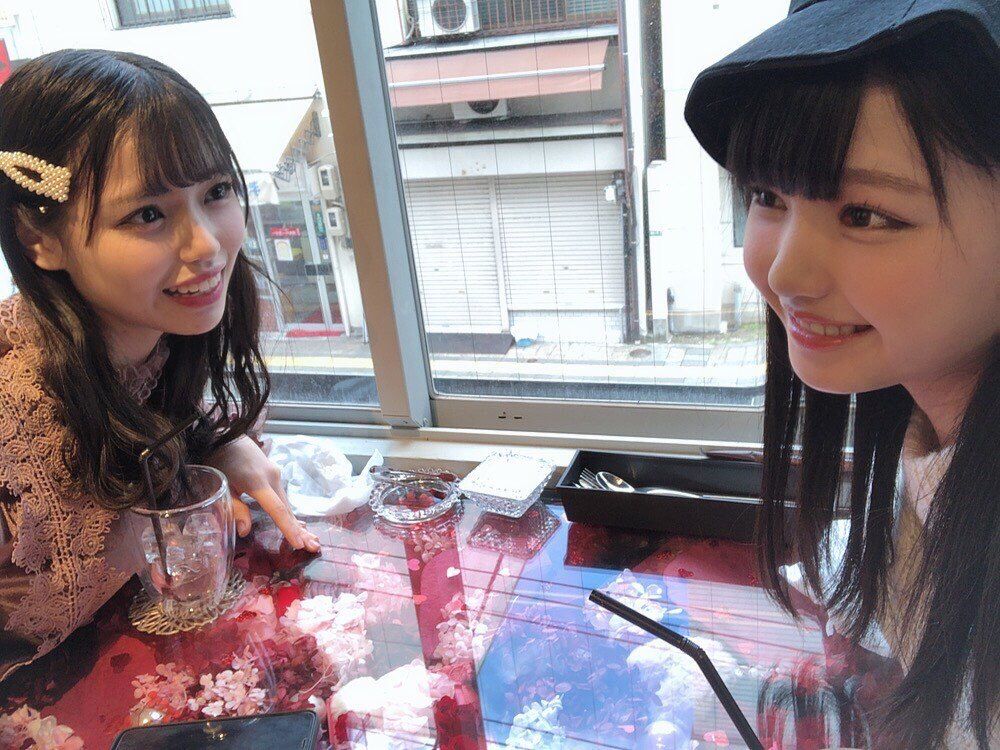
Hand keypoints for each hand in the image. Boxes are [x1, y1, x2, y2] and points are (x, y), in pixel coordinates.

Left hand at [204, 435, 320, 552]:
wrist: (224, 434)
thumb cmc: (219, 460)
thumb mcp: (223, 486)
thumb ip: (235, 508)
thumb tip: (245, 531)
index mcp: (259, 482)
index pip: (278, 510)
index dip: (288, 528)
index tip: (299, 544)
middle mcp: (273, 478)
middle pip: (287, 508)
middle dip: (300, 529)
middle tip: (314, 547)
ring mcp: (275, 473)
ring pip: (286, 502)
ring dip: (296, 522)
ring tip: (310, 539)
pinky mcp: (273, 472)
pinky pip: (282, 496)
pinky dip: (289, 511)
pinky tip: (297, 523)